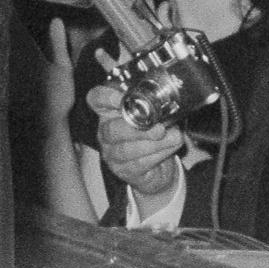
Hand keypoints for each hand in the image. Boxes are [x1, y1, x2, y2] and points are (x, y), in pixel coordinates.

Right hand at [87, 81, 189, 199]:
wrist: (159, 167)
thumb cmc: (154, 133)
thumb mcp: (155, 113)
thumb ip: (156, 102)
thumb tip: (167, 98)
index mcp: (110, 111)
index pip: (96, 99)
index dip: (106, 97)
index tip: (123, 98)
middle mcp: (106, 132)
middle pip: (111, 129)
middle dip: (136, 128)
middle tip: (159, 127)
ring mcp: (112, 154)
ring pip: (125, 149)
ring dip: (151, 143)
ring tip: (172, 137)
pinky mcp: (124, 170)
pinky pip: (138, 163)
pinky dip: (158, 154)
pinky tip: (171, 147)